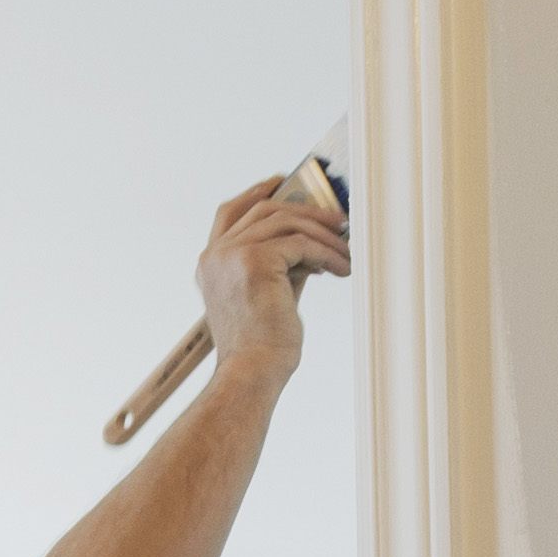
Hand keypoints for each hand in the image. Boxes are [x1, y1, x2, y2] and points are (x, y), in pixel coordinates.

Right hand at [193, 167, 354, 384]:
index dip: (257, 193)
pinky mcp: (253, 261)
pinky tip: (341, 269)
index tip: (284, 184)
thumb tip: (314, 240)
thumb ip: (282, 263)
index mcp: (211, 264)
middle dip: (307, 212)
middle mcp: (215, 255)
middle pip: (265, 211)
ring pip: (286, 223)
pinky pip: (300, 243)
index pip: (231, 212)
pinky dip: (326, 254)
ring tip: (346, 253)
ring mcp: (231, 255)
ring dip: (323, 235)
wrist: (252, 372)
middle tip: (339, 223)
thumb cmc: (261, 345)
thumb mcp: (269, 294)